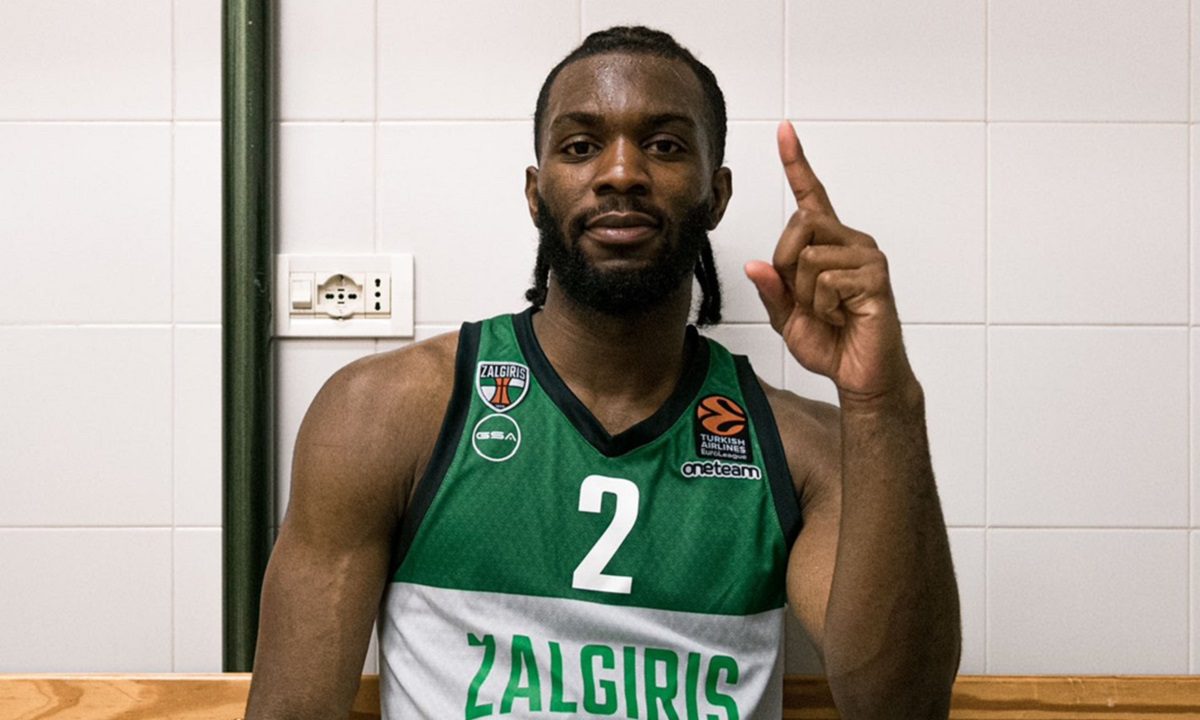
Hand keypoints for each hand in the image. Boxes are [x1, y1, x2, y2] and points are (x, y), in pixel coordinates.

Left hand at [745, 121, 913, 404]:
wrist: (859, 375)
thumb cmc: (830, 342)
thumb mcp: (786, 317)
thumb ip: (772, 289)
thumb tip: (756, 264)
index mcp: (828, 244)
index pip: (811, 197)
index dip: (797, 163)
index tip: (785, 129)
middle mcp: (850, 241)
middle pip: (799, 226)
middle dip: (787, 267)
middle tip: (808, 301)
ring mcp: (866, 256)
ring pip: (808, 256)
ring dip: (806, 293)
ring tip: (829, 312)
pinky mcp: (876, 277)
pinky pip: (826, 280)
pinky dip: (824, 306)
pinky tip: (843, 317)